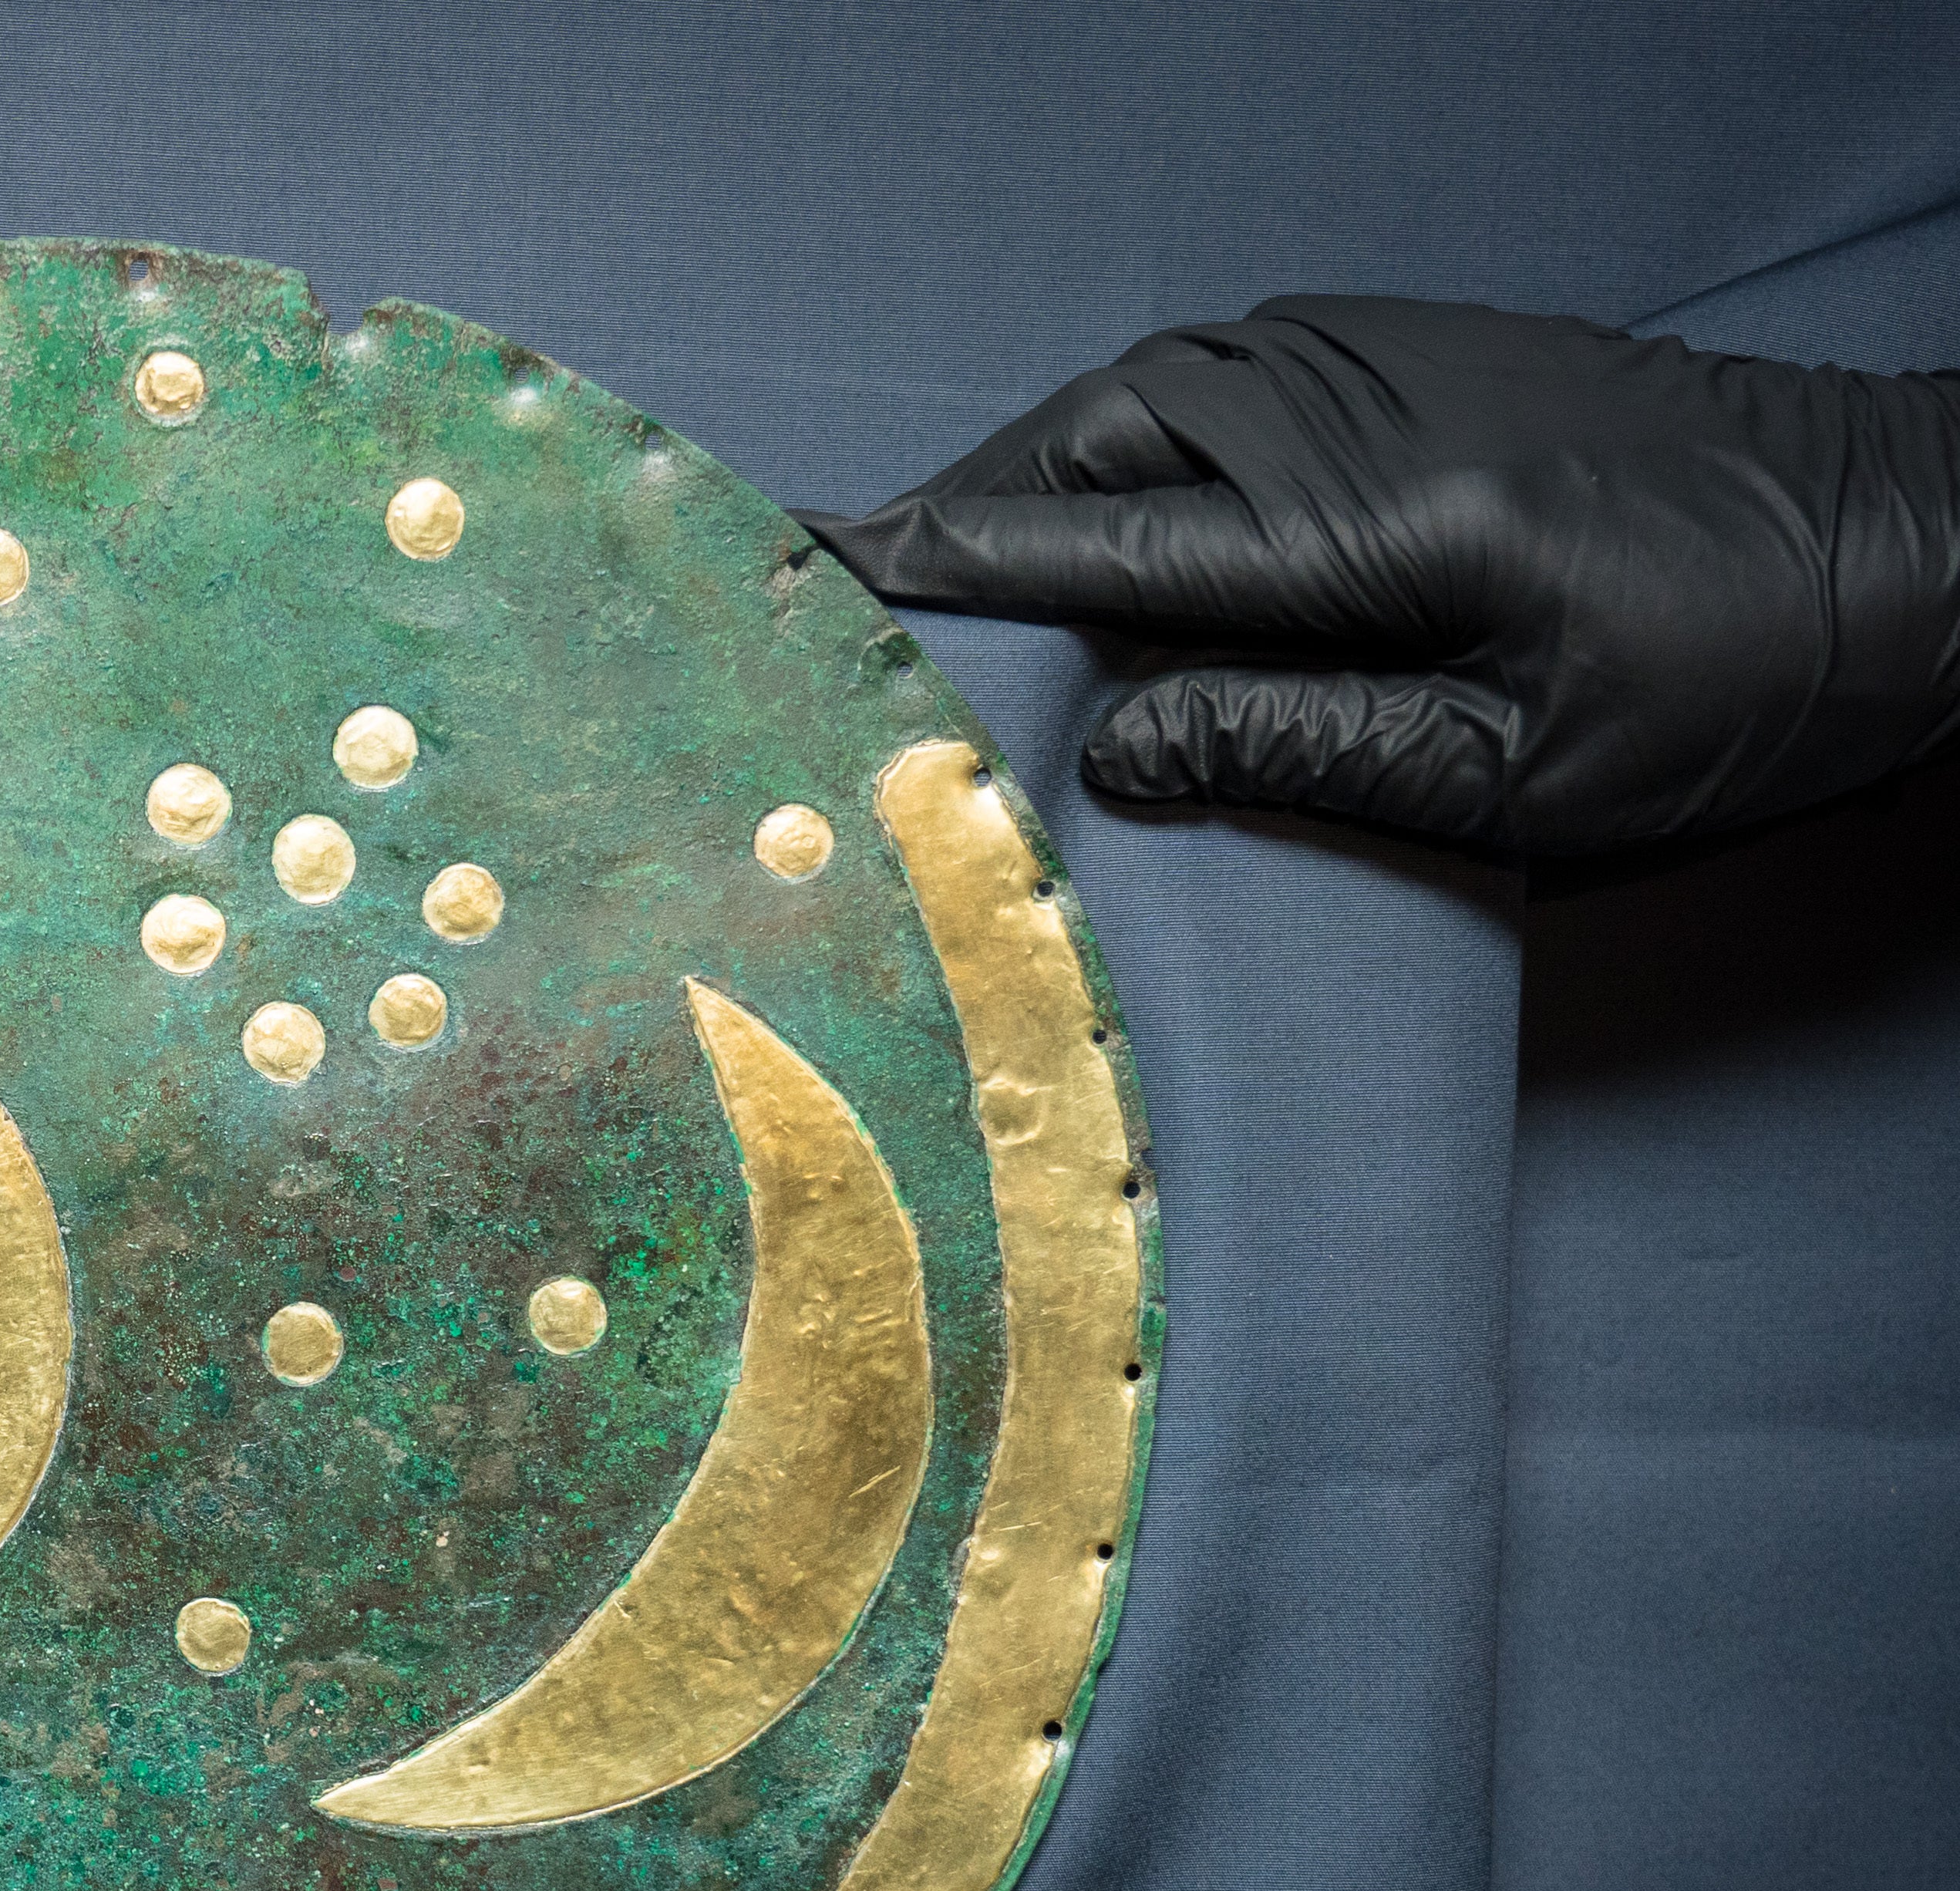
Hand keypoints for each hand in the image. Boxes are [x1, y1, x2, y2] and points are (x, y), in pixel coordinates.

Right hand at [803, 297, 1959, 856]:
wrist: (1935, 536)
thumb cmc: (1751, 678)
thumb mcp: (1526, 771)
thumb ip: (1304, 744)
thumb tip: (1113, 750)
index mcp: (1377, 518)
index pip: (1098, 536)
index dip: (941, 564)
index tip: (809, 574)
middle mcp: (1360, 403)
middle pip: (1092, 440)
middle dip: (968, 515)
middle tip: (860, 603)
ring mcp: (1393, 357)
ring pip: (1145, 397)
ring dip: (1043, 479)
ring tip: (961, 576)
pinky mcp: (1424, 352)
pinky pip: (1221, 382)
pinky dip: (1132, 447)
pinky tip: (1110, 519)